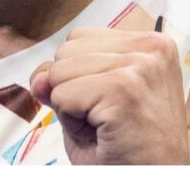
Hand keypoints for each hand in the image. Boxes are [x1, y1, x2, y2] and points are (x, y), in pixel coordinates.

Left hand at [29, 27, 189, 164]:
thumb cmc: (133, 150)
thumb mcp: (97, 104)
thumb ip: (66, 81)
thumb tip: (38, 77)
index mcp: (151, 44)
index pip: (79, 38)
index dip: (78, 76)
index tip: (110, 102)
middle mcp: (151, 47)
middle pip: (66, 49)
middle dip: (72, 87)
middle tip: (106, 117)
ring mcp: (138, 67)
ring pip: (59, 72)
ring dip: (71, 106)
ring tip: (105, 125)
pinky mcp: (124, 91)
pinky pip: (62, 96)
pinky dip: (71, 122)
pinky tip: (103, 132)